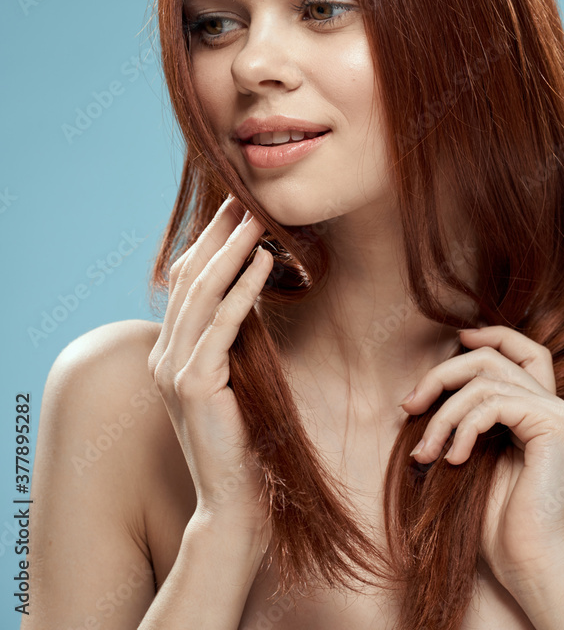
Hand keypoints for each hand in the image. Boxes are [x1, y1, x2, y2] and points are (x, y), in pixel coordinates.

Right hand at [147, 194, 273, 541]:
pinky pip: (223, 324)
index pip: (184, 283)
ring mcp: (173, 370)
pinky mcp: (195, 384)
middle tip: (244, 197)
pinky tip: (265, 262)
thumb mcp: (235, 376)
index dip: (207, 243)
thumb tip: (254, 286)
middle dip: (218, 235)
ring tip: (257, 218)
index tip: (235, 209)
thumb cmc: (246, 439)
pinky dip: (244, 288)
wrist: (235, 500)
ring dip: (232, 251)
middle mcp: (163, 356)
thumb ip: (233, 337)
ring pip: (202, 294)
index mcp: (169, 353)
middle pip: (188, 278)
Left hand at [400, 326, 563, 589]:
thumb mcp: (470, 455)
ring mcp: (556, 413)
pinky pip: (493, 403)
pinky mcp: (554, 425)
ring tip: (426, 453)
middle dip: (440, 375)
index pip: (524, 349)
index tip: (456, 339)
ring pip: (485, 379)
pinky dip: (463, 427)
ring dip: (442, 414)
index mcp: (536, 409)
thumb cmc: (496, 521)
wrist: (529, 564)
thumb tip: (425, 389)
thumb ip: (464, 418)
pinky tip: (453, 460)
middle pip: (490, 357)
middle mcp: (552, 404)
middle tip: (408, 407)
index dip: (492, 334)